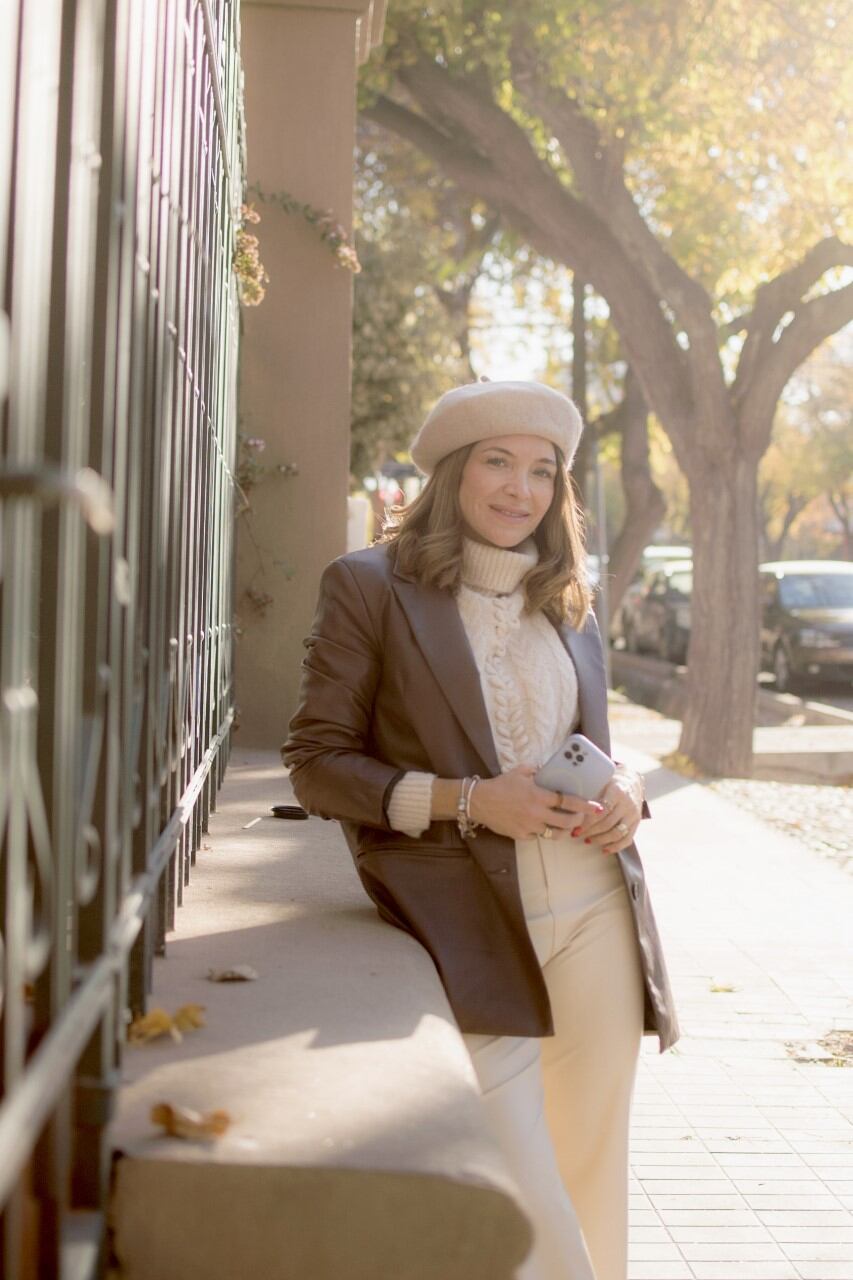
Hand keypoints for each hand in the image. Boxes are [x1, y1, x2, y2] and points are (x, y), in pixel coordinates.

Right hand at [468, 765, 603, 840]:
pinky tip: (539, 824)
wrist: (479, 801)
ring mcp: (529, 827)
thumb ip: (537, 771)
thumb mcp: (520, 771)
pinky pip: (537, 836)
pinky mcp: (521, 836)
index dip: (585, 805)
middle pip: (566, 822)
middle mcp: (536, 813)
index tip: (596, 807)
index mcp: (539, 795)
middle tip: (581, 818)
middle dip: (578, 821)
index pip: (568, 801)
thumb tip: (549, 770)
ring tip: (565, 825)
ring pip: (553, 834)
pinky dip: (541, 831)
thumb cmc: (500, 785)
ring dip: (562, 830)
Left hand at [573, 764, 643, 852]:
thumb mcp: (601, 781)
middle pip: (608, 824)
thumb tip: (570, 805)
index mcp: (616, 791)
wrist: (633, 781)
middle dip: (590, 832)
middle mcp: (627, 804)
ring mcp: (633, 815)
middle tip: (577, 834)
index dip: (587, 822)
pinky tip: (604, 849)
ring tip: (588, 840)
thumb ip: (589, 792)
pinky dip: (615, 847)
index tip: (576, 827)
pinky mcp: (637, 823)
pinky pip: (627, 839)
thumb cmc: (611, 781)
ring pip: (617, 833)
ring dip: (600, 840)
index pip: (601, 811)